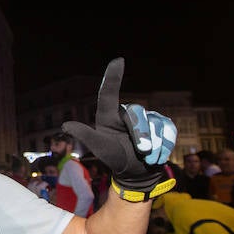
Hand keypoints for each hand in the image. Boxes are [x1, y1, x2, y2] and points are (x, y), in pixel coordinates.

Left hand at [62, 58, 176, 195]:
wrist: (136, 173)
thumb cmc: (114, 158)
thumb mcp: (99, 148)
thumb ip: (86, 135)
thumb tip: (65, 125)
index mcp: (109, 115)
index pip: (109, 92)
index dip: (113, 76)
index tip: (118, 60)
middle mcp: (128, 113)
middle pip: (137, 113)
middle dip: (141, 135)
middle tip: (142, 152)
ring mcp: (148, 117)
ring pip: (155, 124)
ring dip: (153, 145)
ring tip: (148, 158)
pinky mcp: (163, 125)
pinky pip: (168, 130)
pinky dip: (165, 145)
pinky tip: (158, 156)